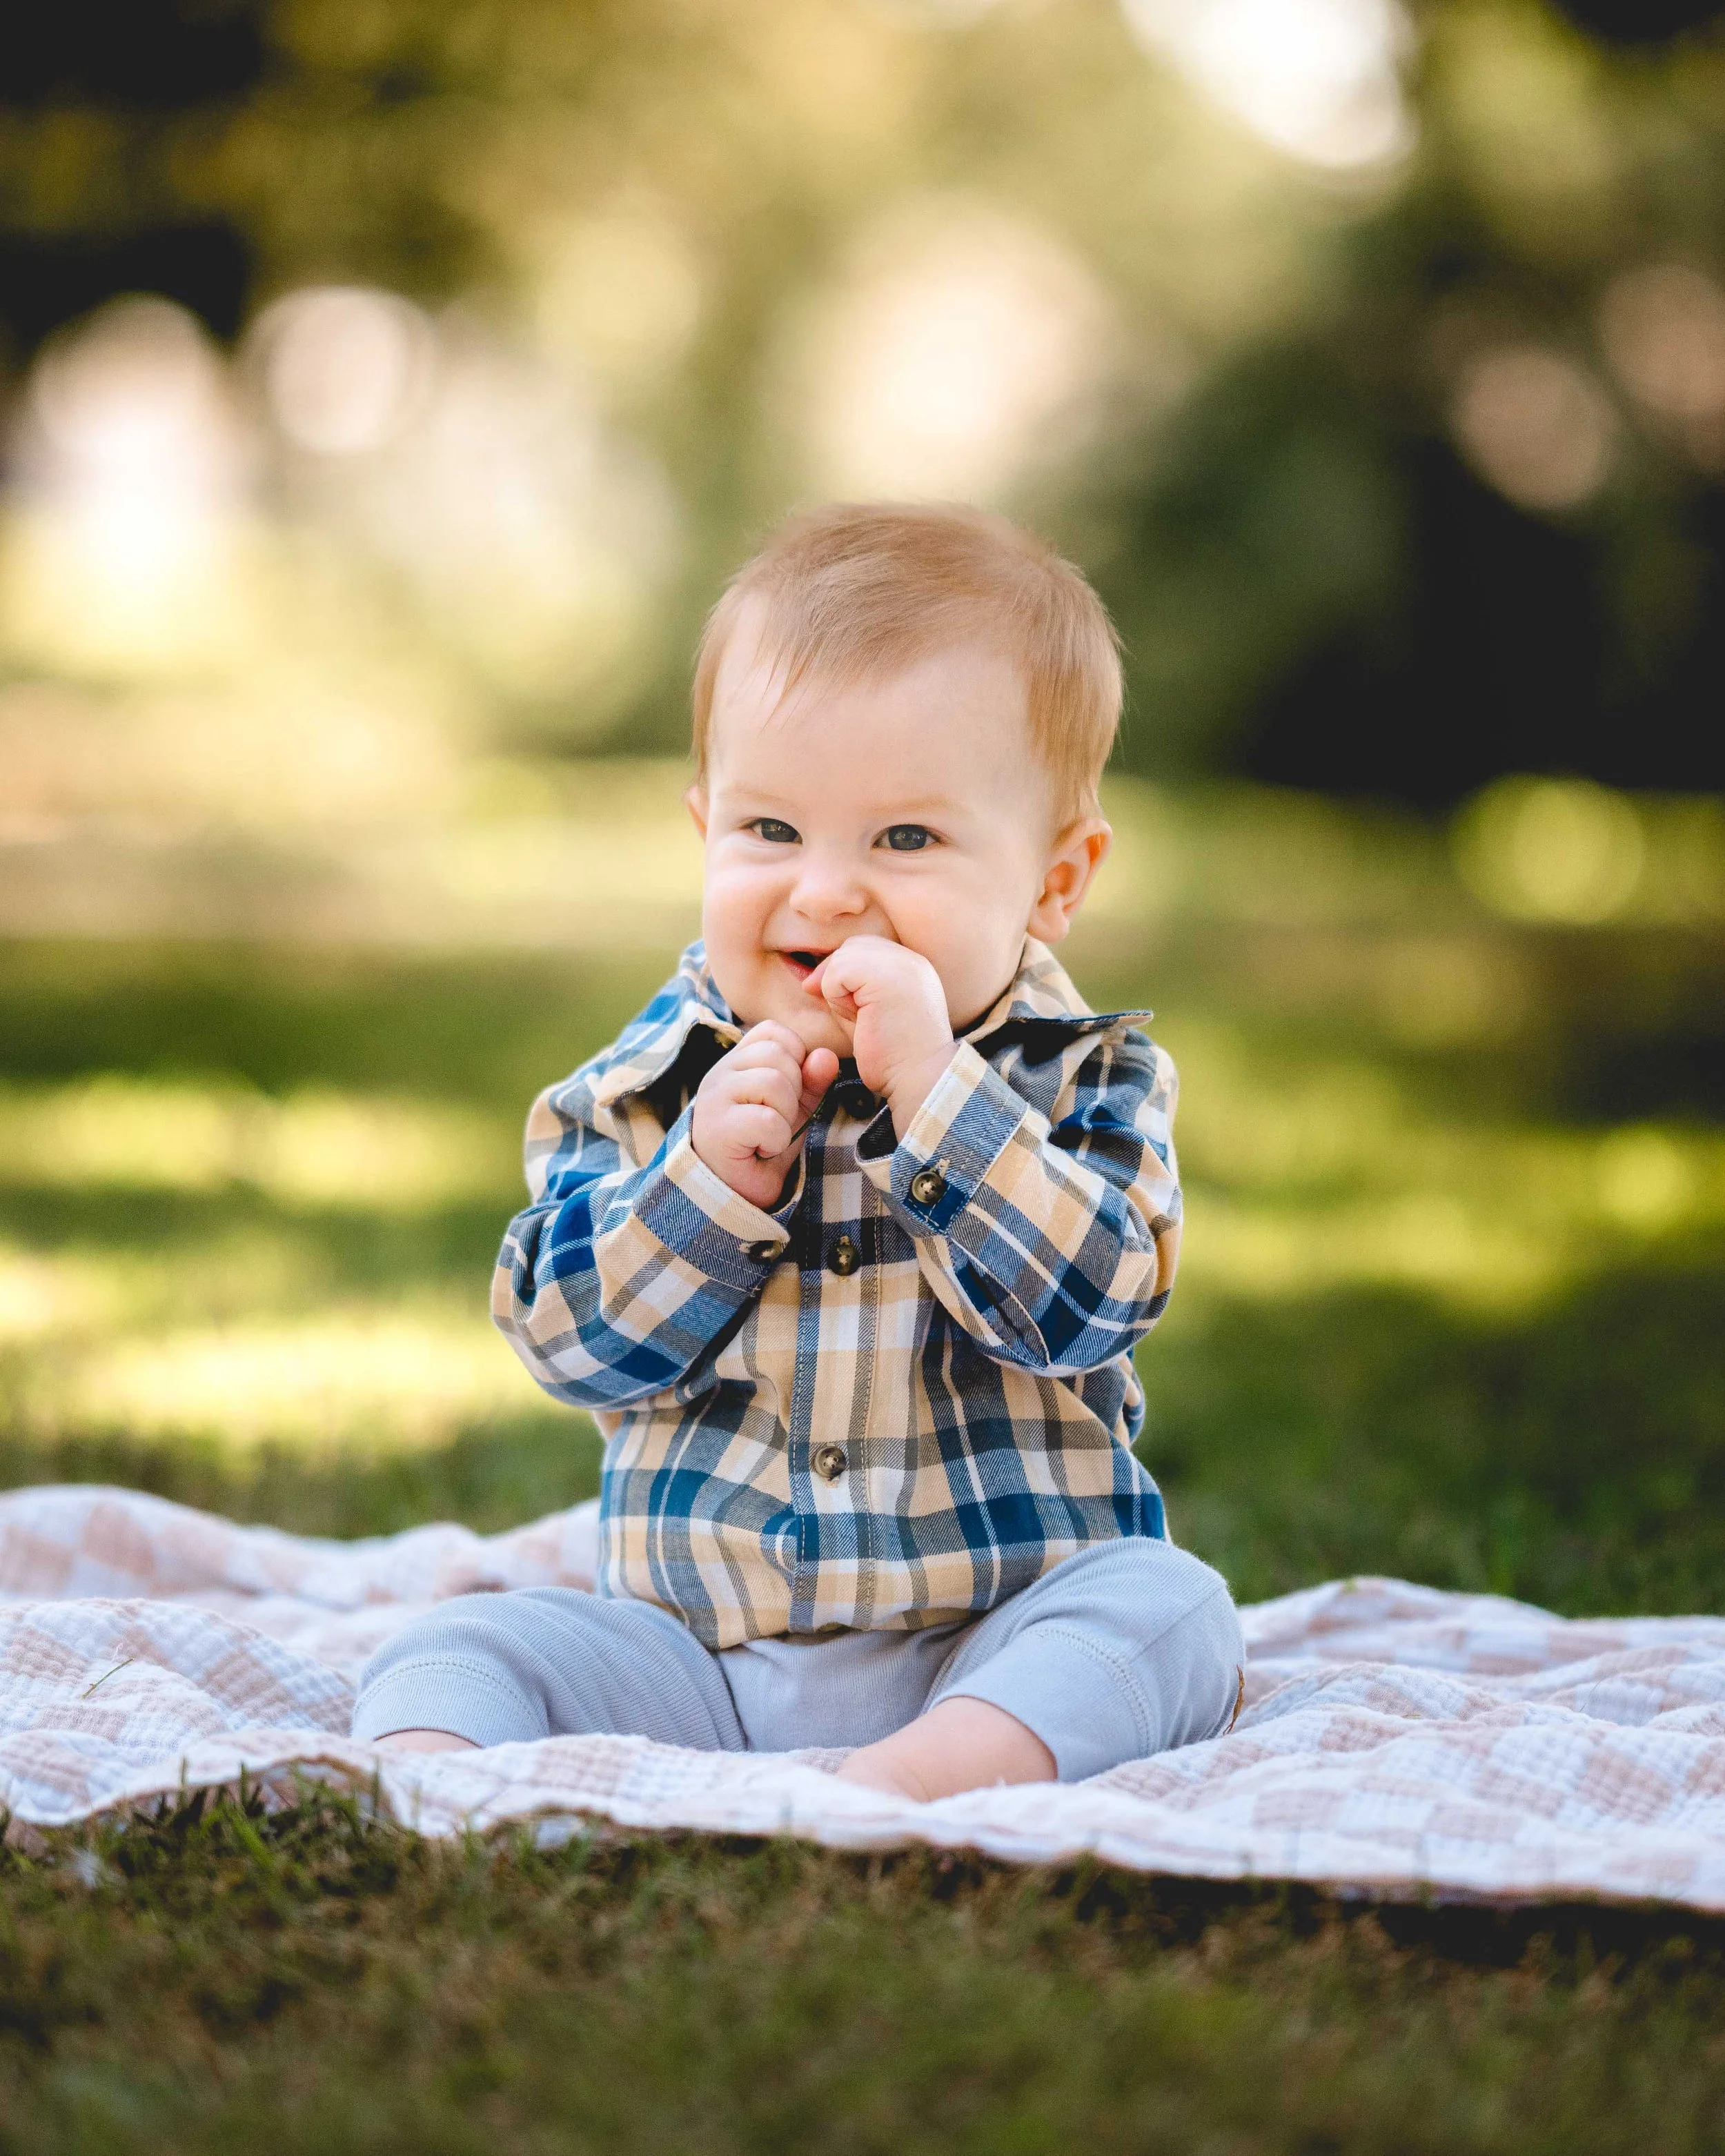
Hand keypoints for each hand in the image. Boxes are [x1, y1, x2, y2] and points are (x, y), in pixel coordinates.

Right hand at [692, 1021, 838, 1209]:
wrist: (735, 1195)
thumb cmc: (762, 1146)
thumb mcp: (795, 1109)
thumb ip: (811, 1080)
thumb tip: (827, 1056)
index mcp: (736, 1062)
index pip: (773, 1031)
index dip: (794, 1057)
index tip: (788, 1093)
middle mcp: (720, 1073)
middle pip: (778, 1054)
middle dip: (793, 1091)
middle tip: (777, 1120)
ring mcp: (714, 1099)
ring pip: (775, 1083)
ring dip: (786, 1117)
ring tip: (770, 1136)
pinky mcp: (717, 1128)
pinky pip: (768, 1119)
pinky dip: (776, 1140)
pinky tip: (762, 1149)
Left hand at [804, 937, 956, 1131]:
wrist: (919, 1078)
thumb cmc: (892, 1057)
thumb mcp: (868, 1014)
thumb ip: (848, 990)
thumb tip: (810, 980)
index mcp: (913, 967)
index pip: (866, 949)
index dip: (847, 974)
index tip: (851, 1008)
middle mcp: (911, 959)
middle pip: (854, 946)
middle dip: (840, 976)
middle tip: (851, 1013)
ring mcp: (901, 963)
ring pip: (845, 955)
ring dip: (839, 987)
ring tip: (859, 1016)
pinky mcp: (886, 975)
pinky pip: (839, 971)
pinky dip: (836, 995)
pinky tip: (856, 1016)